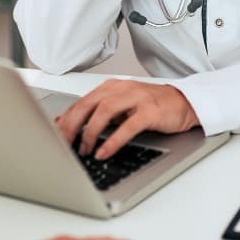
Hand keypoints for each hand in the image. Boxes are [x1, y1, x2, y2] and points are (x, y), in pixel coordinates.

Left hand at [55, 80, 199, 158]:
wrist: (185, 102)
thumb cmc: (152, 107)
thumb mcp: (120, 108)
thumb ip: (96, 114)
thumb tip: (65, 124)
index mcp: (111, 87)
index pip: (81, 102)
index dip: (65, 119)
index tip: (54, 136)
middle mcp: (122, 89)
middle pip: (88, 104)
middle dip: (71, 125)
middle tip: (63, 144)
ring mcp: (137, 98)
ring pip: (105, 111)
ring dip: (90, 132)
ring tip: (83, 150)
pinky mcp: (151, 111)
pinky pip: (128, 126)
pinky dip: (113, 140)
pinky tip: (104, 152)